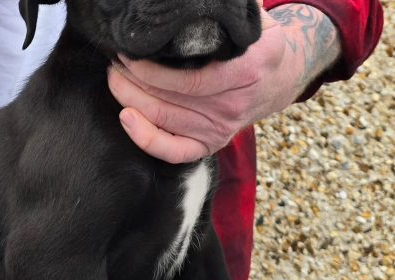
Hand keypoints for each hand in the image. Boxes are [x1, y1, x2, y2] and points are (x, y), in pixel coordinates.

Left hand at [108, 3, 337, 163]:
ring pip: (163, 120)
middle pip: (168, 99)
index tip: (128, 51)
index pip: (187, 78)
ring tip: (115, 79)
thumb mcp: (251, 20)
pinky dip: (146, 139)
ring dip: (129, 99)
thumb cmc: (256, 44)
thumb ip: (225, 11)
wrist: (279, 77)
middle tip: (115, 62)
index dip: (150, 69)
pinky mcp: (211, 143)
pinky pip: (175, 151)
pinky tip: (127, 118)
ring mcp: (221, 128)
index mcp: (245, 71)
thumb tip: (184, 6)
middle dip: (132, 80)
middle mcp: (232, 105)